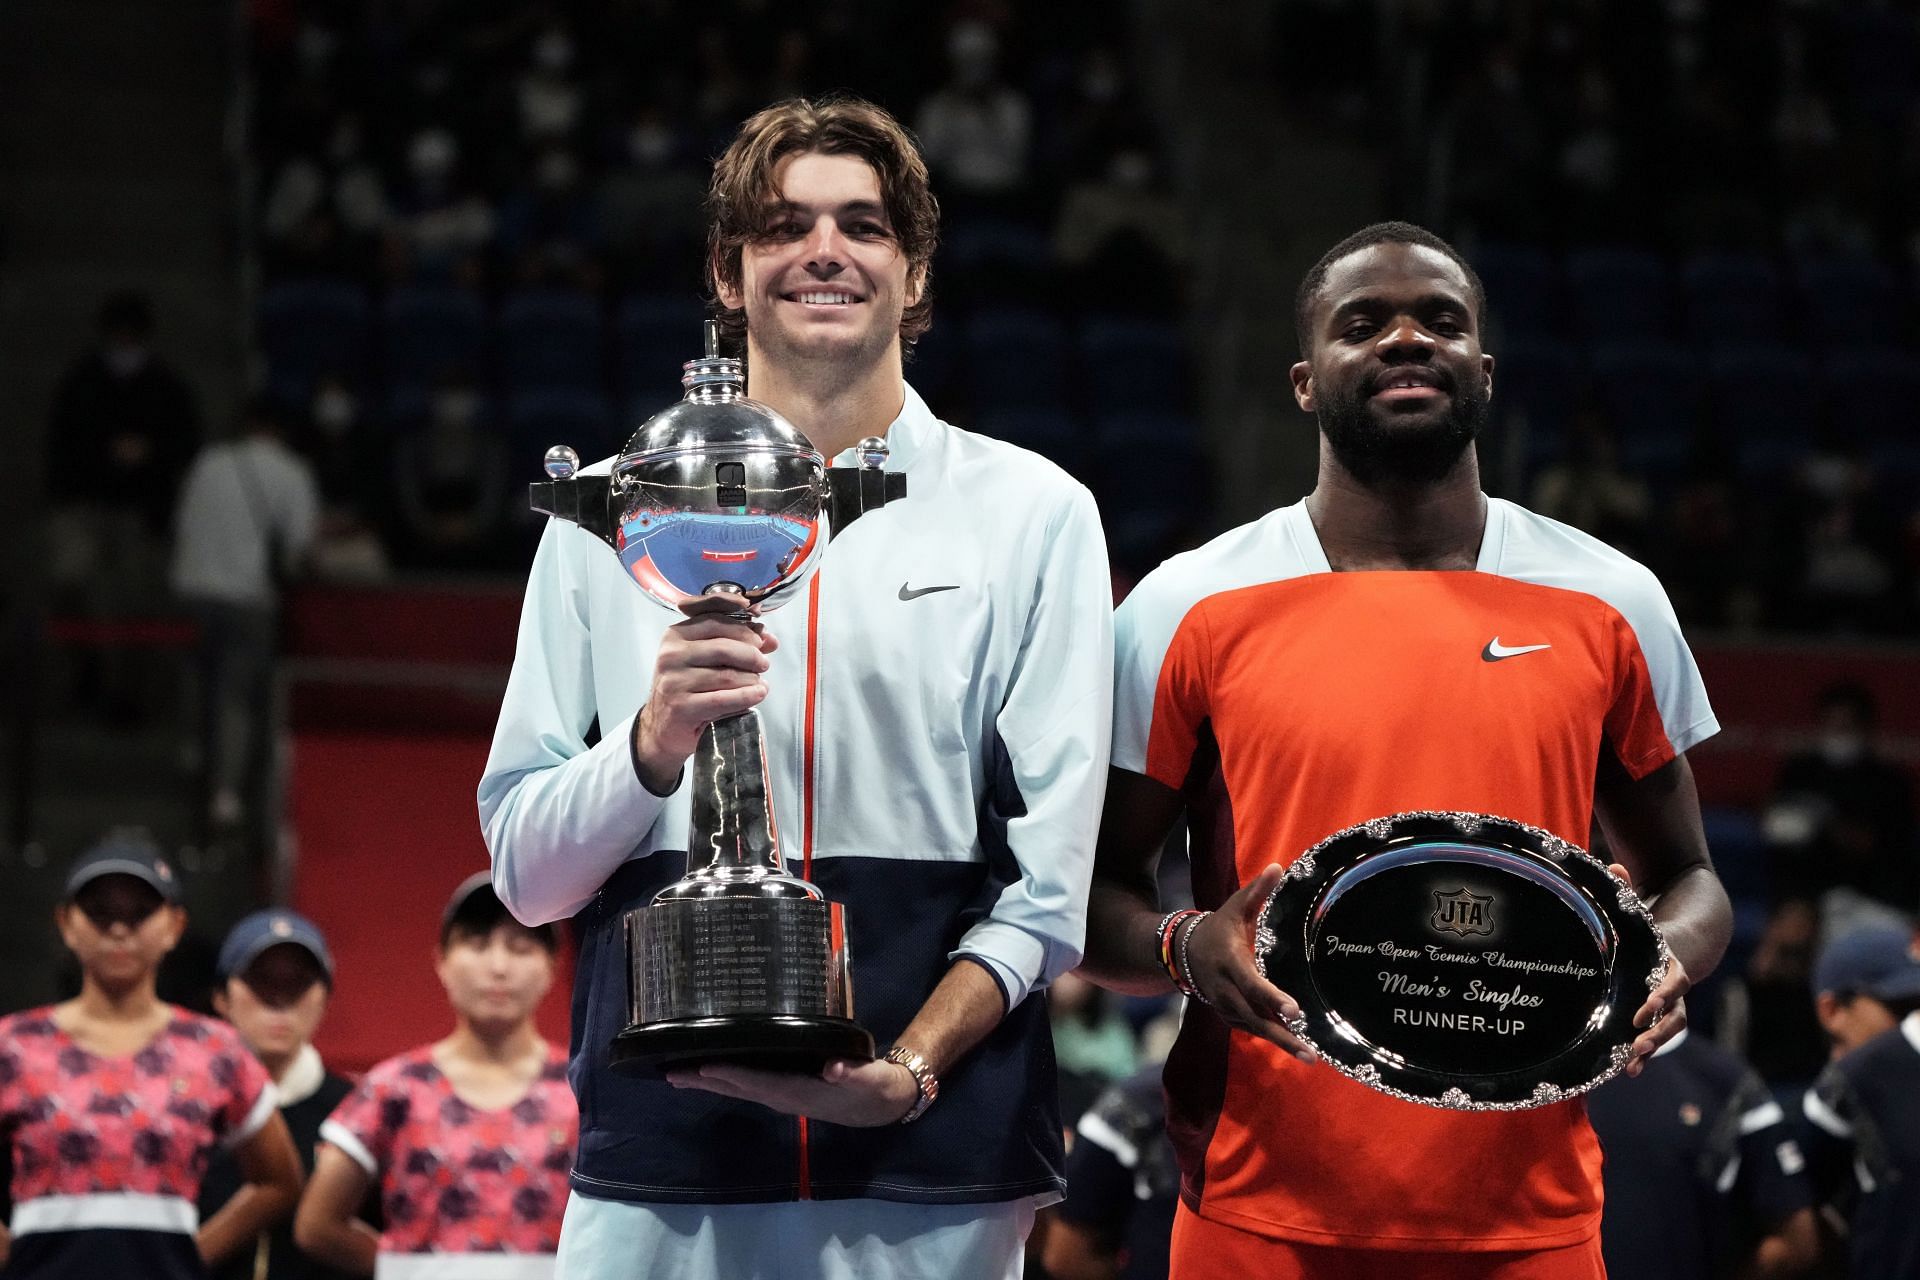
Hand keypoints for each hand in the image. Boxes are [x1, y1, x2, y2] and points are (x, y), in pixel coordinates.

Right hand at [633, 592, 778, 790]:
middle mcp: (671, 656)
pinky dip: (746, 696)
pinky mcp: (681, 707)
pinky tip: (758, 694)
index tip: (760, 641)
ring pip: (727, 675)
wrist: (663, 726)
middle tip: (763, 664)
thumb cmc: (687, 689)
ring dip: (751, 679)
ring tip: (759, 683)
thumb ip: (736, 644)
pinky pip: (723, 699)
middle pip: (724, 648)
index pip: (716, 622)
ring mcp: (674, 682)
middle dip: (751, 656)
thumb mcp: (706, 660)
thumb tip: (769, 639)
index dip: (744, 630)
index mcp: (675, 636)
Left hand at [666, 1057, 918, 1126]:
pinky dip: (722, 1080)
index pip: (758, 1082)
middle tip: (670, 1073)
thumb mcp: (867, 1077)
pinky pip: (744, 1086)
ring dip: (706, 1083)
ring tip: (676, 1075)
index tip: (703, 1067)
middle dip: (703, 1082)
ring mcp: (779, 1096)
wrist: (877, 1105)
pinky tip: (707, 1073)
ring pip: (736, 1089)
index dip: (731, 1074)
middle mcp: (782, 1096)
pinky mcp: (781, 1091)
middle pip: (736, 1089)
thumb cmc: (871, 1086)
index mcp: (798, 1090)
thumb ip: (852, 1072)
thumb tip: (834, 1069)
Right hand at [1183, 864, 1316, 1062]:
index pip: (1254, 984)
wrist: (1183, 951)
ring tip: (1308, 1057)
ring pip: (1254, 1028)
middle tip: (1309, 1053)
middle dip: (1282, 1036)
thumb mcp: (1234, 907)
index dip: (1273, 998)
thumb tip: (1279, 866)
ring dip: (1280, 1043)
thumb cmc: (1218, 926)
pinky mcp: (1228, 1015)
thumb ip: (1258, 890)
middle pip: (1256, 1017)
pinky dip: (1271, 1038)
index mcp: (1232, 962)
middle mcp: (1227, 989)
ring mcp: (1225, 1005)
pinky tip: (1294, 1048)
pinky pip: (1251, 1029)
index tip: (1295, 1011)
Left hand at [1608, 861, 1690, 1074]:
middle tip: (1638, 1043)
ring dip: (1652, 1047)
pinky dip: (1643, 1053)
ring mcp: (1670, 1002)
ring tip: (1631, 1065)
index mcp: (1671, 960)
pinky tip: (1624, 1069)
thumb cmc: (1653, 919)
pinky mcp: (1658, 1013)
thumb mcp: (1642, 904)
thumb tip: (1615, 866)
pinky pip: (1654, 1035)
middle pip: (1675, 1013)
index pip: (1673, 981)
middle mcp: (1675, 985)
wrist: (1686, 933)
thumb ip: (1628, 889)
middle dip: (1658, 1031)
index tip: (1646, 1007)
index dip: (1662, 995)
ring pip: (1668, 1029)